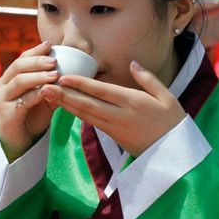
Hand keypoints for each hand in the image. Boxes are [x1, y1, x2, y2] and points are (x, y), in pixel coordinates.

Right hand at [0, 41, 59, 161]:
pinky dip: (36, 94)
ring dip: (38, 76)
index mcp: (10, 78)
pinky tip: (48, 91)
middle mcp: (3, 85)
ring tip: (55, 74)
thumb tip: (75, 70)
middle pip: (18, 66)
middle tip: (54, 60)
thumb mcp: (46, 97)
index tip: (50, 44)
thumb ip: (54, 84)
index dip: (35, 51)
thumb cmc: (32, 117)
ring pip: (19, 81)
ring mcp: (2, 98)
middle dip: (37, 61)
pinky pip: (22, 100)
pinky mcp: (5, 113)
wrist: (20, 143)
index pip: (22, 59)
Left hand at [40, 60, 185, 156]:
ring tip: (47, 95)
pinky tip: (65, 107)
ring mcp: (115, 128)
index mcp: (133, 103)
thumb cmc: (173, 122)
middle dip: (64, 95)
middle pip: (88, 104)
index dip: (81, 84)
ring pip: (86, 114)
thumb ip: (148, 79)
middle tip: (44, 87)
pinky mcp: (112, 136)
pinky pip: (91, 122)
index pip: (102, 91)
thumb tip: (133, 63)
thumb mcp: (167, 97)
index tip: (63, 77)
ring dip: (65, 105)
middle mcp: (120, 116)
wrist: (174, 155)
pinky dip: (76, 113)